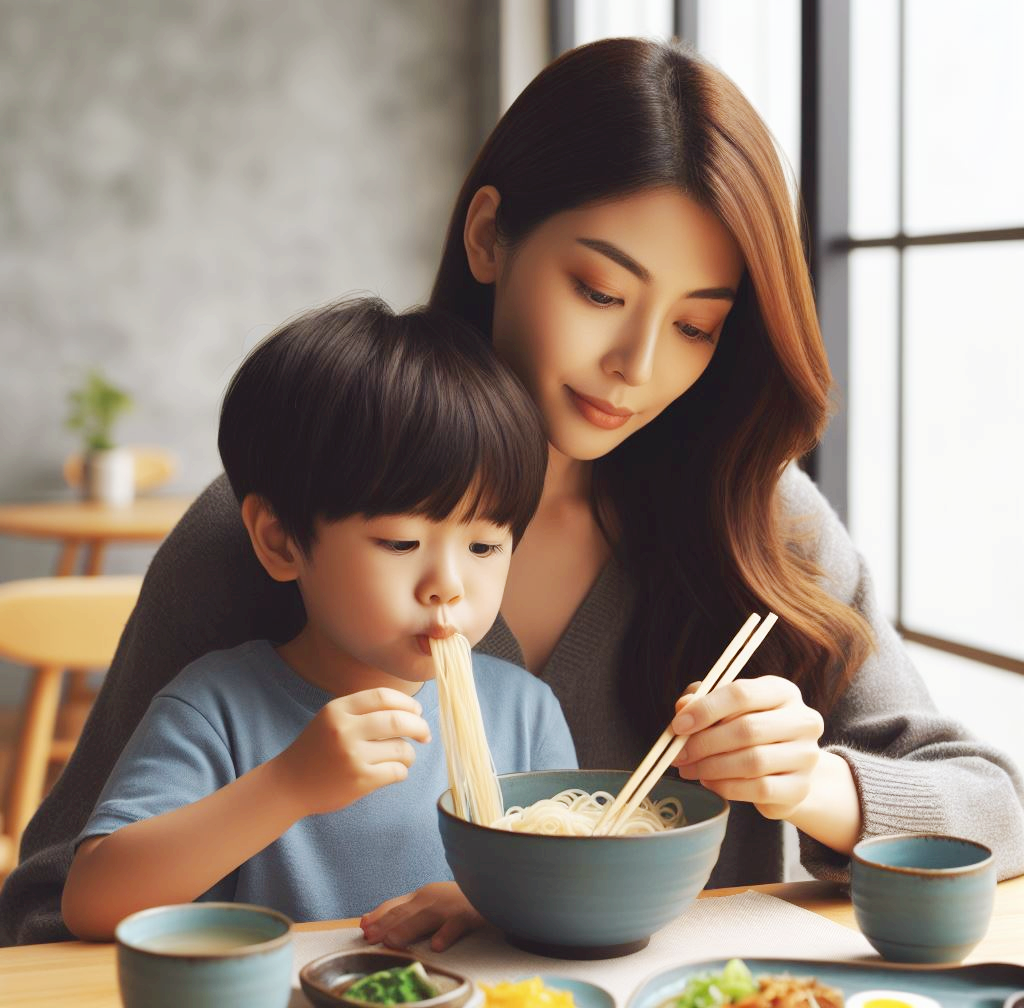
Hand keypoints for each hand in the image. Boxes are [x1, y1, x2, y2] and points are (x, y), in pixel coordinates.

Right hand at [272, 687, 430, 817]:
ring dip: (409, 754)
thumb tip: (412, 711)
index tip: (417, 711)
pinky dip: (401, 771)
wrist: (289, 784)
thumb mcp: (333, 719)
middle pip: (398, 720)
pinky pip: (397, 771)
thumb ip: (364, 710)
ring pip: (401, 749)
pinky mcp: (359, 780)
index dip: (407, 703)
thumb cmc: (318, 749)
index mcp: (338, 710)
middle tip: (424, 734)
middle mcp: (345, 730)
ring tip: (403, 757)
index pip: (383, 696)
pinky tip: (392, 772)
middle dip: (419, 726)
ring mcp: (352, 756)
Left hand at [360, 882, 484, 951]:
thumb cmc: (459, 899)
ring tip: (392, 942)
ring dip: (408, 929)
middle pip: (405, 913)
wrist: (492, 886)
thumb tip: (368, 920)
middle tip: (370, 937)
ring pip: (425, 918)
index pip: (395, 905)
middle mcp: (432, 898)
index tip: (362, 926)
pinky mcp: (468, 914)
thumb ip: (405, 910)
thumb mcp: (431, 902)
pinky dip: (445, 934)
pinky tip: (436, 946)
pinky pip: (455, 925)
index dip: (378, 915)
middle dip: (386, 924)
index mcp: (422, 896)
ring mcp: (449, 906)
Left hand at [669, 675, 823, 819]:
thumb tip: (683, 707)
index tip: (679, 725)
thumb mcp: (726, 709)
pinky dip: (726, 787)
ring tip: (689, 769)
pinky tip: (709, 782)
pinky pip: (758, 789)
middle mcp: (803, 720)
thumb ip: (702, 701)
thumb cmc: (750, 731)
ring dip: (711, 767)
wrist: (786, 771)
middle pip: (747, 729)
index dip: (706, 709)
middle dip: (704, 743)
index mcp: (782, 691)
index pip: (742, 693)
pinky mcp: (800, 788)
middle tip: (679, 754)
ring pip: (752, 761)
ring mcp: (806, 756)